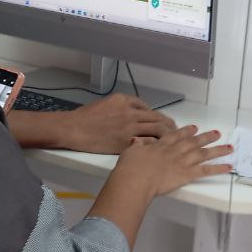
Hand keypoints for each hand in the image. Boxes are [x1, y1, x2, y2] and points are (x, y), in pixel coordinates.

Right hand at [55, 93, 174, 153]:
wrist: (74, 128)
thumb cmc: (86, 116)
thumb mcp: (106, 102)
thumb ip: (124, 104)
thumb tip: (140, 110)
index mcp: (124, 101)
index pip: (149, 109)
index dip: (161, 117)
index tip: (166, 123)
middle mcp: (130, 113)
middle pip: (157, 119)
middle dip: (170, 126)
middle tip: (177, 133)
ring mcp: (129, 128)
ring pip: (156, 130)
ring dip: (167, 136)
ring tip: (172, 143)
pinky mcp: (125, 142)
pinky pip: (147, 143)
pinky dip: (156, 146)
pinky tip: (160, 150)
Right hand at [114, 126, 233, 199]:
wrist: (137, 178)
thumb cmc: (131, 167)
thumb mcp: (130, 151)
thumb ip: (136, 145)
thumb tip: (136, 140)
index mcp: (162, 145)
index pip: (177, 135)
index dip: (186, 131)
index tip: (194, 128)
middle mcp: (175, 151)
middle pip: (194, 142)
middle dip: (206, 137)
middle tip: (216, 133)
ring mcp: (183, 162)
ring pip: (203, 153)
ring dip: (217, 150)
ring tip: (229, 147)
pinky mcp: (187, 174)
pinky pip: (206, 170)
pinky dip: (218, 168)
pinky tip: (228, 166)